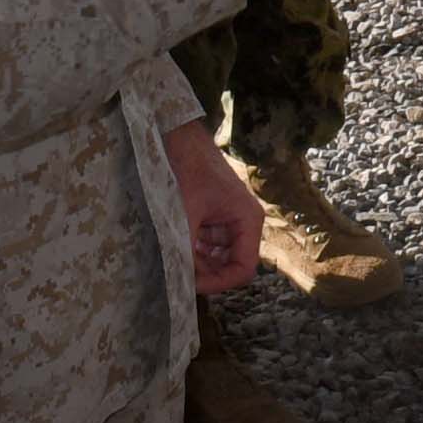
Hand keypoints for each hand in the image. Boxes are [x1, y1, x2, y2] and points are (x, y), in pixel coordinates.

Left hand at [168, 117, 263, 297]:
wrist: (176, 136)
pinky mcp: (214, 215)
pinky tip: (175, 246)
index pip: (243, 268)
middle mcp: (244, 222)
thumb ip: (185, 248)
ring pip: (218, 256)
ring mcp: (229, 219)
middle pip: (231, 264)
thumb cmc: (187, 168)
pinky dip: (192, 249)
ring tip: (175, 260)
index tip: (191, 286)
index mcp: (248, 220)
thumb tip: (180, 280)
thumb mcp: (185, 213)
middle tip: (178, 275)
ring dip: (198, 262)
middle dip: (206, 272)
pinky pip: (208, 243)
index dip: (218, 283)